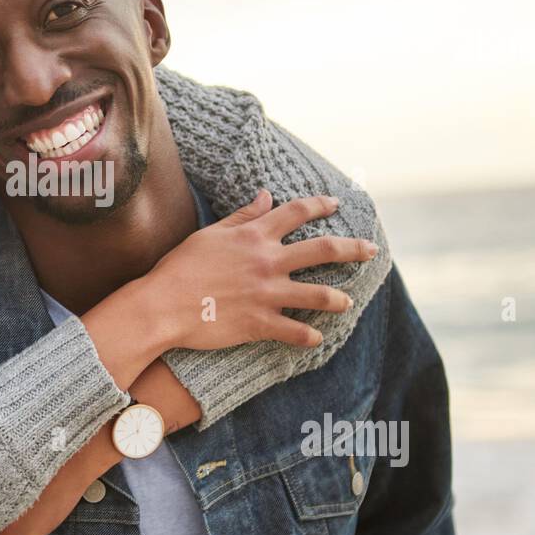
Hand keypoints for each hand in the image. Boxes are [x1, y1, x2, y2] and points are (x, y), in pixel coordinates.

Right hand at [145, 191, 377, 350]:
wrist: (163, 304)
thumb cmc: (181, 266)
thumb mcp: (211, 234)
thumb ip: (243, 217)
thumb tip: (266, 196)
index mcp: (255, 236)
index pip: (297, 212)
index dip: (320, 205)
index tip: (334, 204)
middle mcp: (268, 262)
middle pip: (323, 250)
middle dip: (353, 248)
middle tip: (371, 250)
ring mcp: (267, 294)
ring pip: (318, 295)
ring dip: (337, 299)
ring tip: (347, 302)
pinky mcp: (260, 323)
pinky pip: (295, 332)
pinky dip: (308, 336)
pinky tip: (316, 338)